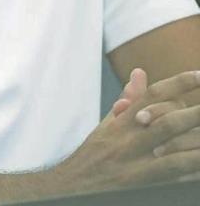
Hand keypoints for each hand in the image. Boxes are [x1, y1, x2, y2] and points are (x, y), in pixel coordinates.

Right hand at [55, 70, 199, 193]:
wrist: (72, 186)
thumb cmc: (94, 155)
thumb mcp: (107, 125)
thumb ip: (129, 101)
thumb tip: (140, 73)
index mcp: (120, 123)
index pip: (150, 97)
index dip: (177, 84)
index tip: (199, 75)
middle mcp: (127, 141)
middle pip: (167, 122)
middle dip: (195, 114)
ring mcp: (135, 166)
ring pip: (174, 151)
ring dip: (196, 141)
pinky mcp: (141, 186)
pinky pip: (173, 175)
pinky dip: (191, 167)